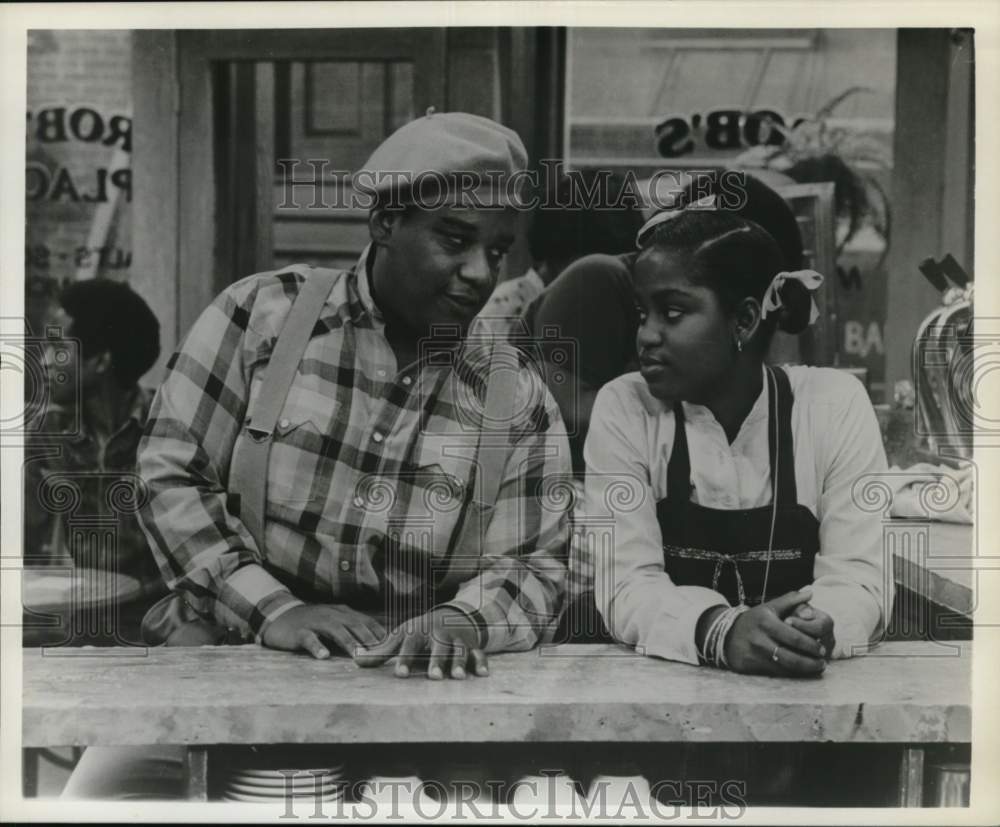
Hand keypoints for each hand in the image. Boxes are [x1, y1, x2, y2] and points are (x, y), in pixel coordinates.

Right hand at [260, 604, 386, 658]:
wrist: (280, 616)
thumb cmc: (312, 623)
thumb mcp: (335, 622)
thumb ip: (352, 631)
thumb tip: (375, 645)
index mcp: (343, 614)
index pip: (367, 623)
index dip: (380, 634)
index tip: (393, 646)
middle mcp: (333, 615)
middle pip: (355, 626)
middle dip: (370, 640)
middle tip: (382, 655)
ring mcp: (316, 622)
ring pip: (336, 631)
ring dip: (349, 643)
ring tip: (358, 656)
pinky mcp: (300, 631)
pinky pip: (309, 638)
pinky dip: (317, 647)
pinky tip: (323, 656)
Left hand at [354, 607, 487, 679]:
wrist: (450, 617)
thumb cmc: (420, 632)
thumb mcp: (401, 638)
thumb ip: (380, 652)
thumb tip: (354, 661)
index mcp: (419, 633)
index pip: (410, 646)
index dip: (405, 659)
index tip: (400, 674)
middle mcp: (438, 635)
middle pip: (438, 647)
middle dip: (436, 661)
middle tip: (433, 677)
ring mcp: (456, 640)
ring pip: (459, 650)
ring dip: (459, 662)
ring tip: (458, 677)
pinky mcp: (471, 646)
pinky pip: (479, 654)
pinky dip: (482, 662)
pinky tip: (483, 674)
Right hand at [722, 589, 826, 676]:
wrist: (726, 634)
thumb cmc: (754, 620)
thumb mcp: (769, 607)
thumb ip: (790, 600)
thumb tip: (810, 593)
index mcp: (766, 622)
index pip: (795, 637)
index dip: (811, 645)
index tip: (823, 649)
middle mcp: (759, 639)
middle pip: (792, 657)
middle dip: (811, 662)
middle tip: (823, 661)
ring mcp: (754, 655)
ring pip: (785, 668)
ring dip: (804, 671)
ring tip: (817, 668)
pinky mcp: (750, 666)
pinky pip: (776, 674)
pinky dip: (792, 674)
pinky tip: (802, 672)